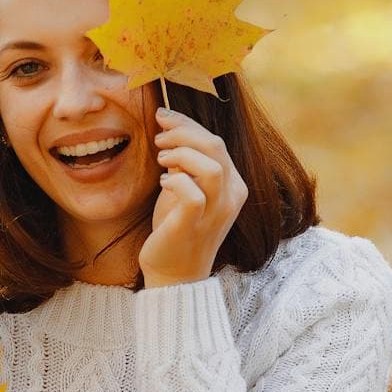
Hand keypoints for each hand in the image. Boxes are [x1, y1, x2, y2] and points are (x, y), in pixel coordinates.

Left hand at [139, 108, 246, 287]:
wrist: (175, 275)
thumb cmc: (176, 230)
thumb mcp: (184, 192)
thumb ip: (185, 166)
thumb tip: (169, 132)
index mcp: (233, 185)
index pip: (217, 143)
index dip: (188, 125)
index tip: (163, 117)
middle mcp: (231, 197)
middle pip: (216, 147)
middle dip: (183, 132)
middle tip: (158, 136)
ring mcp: (216, 212)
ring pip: (211, 166)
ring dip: (182, 154)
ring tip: (160, 158)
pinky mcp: (195, 225)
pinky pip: (193, 194)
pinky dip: (176, 181)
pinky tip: (163, 182)